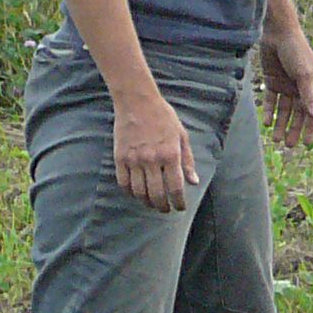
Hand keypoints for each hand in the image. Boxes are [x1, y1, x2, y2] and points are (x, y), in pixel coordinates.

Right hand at [114, 90, 199, 211]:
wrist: (137, 102)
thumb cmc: (163, 117)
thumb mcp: (182, 136)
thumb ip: (187, 160)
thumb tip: (193, 182)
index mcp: (170, 154)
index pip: (175, 187)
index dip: (178, 202)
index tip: (180, 208)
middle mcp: (152, 160)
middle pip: (156, 194)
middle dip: (162, 206)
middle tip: (165, 210)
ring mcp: (134, 160)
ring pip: (139, 192)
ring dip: (146, 202)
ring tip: (152, 204)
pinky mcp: (120, 158)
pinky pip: (123, 183)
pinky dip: (130, 193)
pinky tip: (136, 194)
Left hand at [261, 23, 312, 147]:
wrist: (277, 33)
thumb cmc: (296, 51)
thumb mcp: (303, 73)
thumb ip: (307, 95)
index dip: (311, 127)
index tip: (307, 143)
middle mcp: (301, 86)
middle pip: (298, 113)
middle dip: (294, 129)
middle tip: (289, 145)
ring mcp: (286, 85)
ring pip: (284, 109)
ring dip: (281, 124)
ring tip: (275, 139)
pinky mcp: (272, 81)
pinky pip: (270, 101)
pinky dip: (269, 111)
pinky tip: (266, 123)